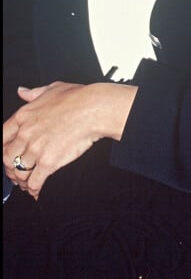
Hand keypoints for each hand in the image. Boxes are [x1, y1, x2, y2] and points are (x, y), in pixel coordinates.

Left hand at [2, 81, 136, 199]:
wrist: (94, 109)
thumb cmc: (77, 97)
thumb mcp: (52, 88)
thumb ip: (33, 93)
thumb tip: (22, 92)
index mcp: (24, 116)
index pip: (1, 138)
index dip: (3, 148)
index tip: (8, 152)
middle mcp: (26, 134)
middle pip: (7, 158)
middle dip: (11, 166)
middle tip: (16, 170)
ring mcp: (36, 149)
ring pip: (19, 172)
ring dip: (22, 179)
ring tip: (26, 182)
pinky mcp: (49, 163)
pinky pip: (34, 182)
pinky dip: (33, 189)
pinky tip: (36, 190)